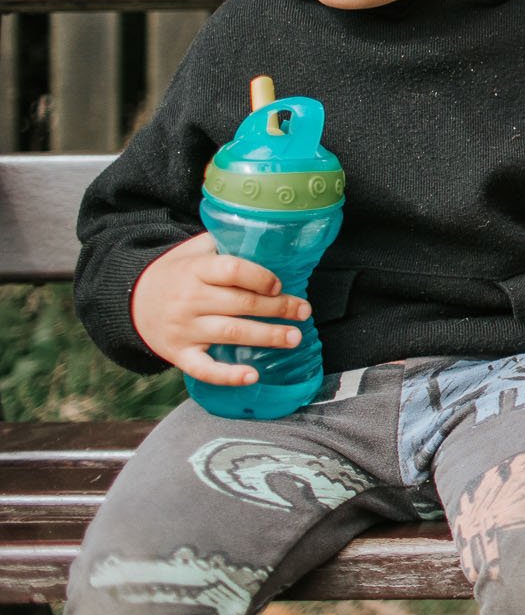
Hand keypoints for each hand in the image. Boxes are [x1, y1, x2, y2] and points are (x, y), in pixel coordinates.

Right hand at [131, 233, 309, 385]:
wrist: (130, 300)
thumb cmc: (175, 272)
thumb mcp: (193, 249)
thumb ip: (224, 242)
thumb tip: (268, 237)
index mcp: (195, 270)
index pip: (232, 270)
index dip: (260, 277)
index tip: (280, 285)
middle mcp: (189, 299)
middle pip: (240, 303)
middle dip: (278, 308)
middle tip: (304, 312)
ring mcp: (183, 329)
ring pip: (231, 333)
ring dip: (267, 336)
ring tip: (295, 338)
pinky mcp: (178, 354)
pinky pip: (204, 368)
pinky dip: (228, 376)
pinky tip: (253, 376)